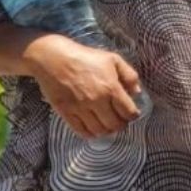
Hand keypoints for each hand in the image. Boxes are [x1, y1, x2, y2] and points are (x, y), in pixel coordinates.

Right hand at [25, 34, 142, 138]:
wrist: (54, 58)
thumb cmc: (84, 57)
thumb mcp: (112, 59)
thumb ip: (129, 75)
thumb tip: (137, 92)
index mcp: (110, 87)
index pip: (128, 112)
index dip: (132, 115)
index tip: (131, 113)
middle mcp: (97, 100)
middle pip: (115, 125)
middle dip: (120, 124)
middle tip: (119, 119)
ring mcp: (81, 108)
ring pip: (100, 131)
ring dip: (106, 130)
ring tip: (106, 123)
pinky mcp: (67, 113)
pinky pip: (82, 131)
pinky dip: (90, 133)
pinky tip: (93, 127)